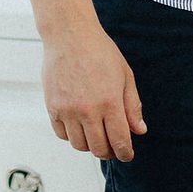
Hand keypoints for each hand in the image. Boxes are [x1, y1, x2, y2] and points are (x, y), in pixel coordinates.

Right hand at [42, 15, 147, 162]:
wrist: (70, 36)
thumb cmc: (100, 52)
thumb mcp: (125, 76)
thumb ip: (132, 105)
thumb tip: (139, 130)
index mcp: (110, 102)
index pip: (119, 141)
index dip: (125, 153)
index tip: (127, 155)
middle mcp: (88, 110)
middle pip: (98, 148)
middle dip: (109, 152)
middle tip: (113, 147)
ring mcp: (68, 110)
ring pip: (79, 145)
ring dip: (90, 145)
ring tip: (97, 135)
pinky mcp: (52, 107)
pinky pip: (62, 134)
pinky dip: (72, 136)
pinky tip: (80, 126)